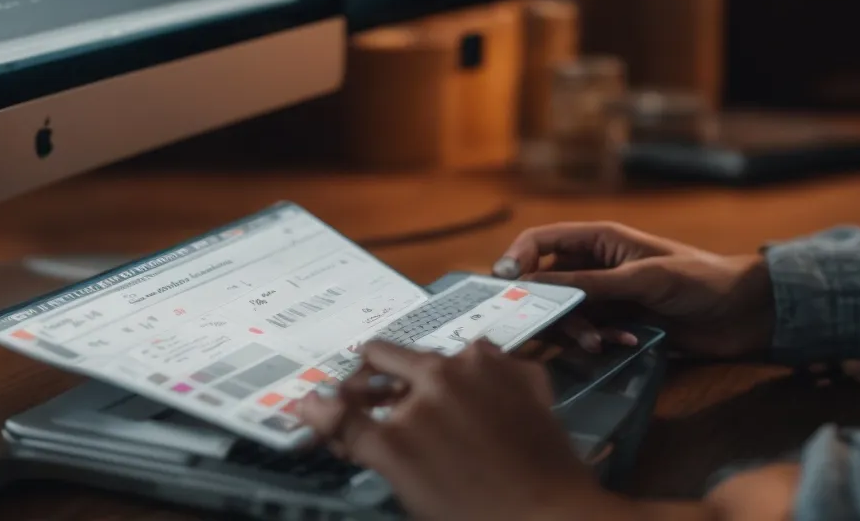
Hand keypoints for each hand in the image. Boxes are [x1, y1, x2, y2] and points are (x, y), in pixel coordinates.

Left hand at [299, 340, 625, 520]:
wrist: (548, 515)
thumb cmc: (550, 467)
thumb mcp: (536, 399)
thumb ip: (506, 372)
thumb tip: (479, 357)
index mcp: (481, 360)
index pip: (427, 355)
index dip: (405, 369)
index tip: (394, 380)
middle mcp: (446, 373)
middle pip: (390, 360)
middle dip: (372, 375)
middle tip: (361, 391)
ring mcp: (417, 408)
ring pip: (364, 395)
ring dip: (350, 401)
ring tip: (333, 411)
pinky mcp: (394, 446)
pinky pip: (346, 425)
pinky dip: (322, 417)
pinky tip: (308, 411)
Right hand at [494, 222, 774, 358]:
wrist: (744, 314)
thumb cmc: (699, 281)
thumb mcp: (643, 278)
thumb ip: (590, 284)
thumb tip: (535, 284)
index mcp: (600, 240)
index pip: (541, 240)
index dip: (516, 259)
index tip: (504, 287)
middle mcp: (596, 266)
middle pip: (547, 284)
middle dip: (551, 308)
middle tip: (564, 330)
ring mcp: (607, 297)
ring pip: (567, 315)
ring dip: (579, 331)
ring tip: (602, 344)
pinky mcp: (620, 324)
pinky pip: (591, 334)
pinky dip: (602, 341)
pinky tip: (625, 344)